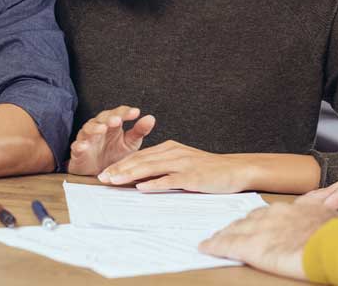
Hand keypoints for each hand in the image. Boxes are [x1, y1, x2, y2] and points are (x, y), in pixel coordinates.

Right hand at [67, 105, 155, 175]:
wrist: (99, 172)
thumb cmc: (114, 154)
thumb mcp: (130, 144)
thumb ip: (139, 131)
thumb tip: (151, 118)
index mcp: (113, 125)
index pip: (119, 113)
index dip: (126, 112)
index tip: (136, 112)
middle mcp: (99, 128)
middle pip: (102, 118)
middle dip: (110, 118)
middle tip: (117, 120)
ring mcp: (87, 139)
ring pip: (88, 129)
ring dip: (94, 128)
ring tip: (102, 129)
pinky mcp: (78, 151)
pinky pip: (77, 146)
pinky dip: (79, 145)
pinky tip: (84, 145)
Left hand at [98, 140, 248, 192]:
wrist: (235, 169)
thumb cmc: (208, 169)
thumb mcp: (183, 163)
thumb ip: (163, 167)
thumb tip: (141, 179)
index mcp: (170, 148)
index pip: (140, 156)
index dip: (121, 164)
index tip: (105, 173)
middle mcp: (174, 153)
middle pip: (141, 160)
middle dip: (119, 169)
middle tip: (102, 178)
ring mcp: (182, 164)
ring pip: (151, 168)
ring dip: (130, 175)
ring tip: (114, 181)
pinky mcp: (192, 176)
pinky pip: (170, 180)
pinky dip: (154, 184)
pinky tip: (141, 188)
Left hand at [199, 202, 337, 280]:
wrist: (334, 243)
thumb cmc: (336, 236)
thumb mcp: (327, 219)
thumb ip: (316, 218)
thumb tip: (320, 224)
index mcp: (290, 209)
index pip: (265, 213)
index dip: (254, 220)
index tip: (249, 224)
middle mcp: (272, 216)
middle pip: (247, 219)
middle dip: (235, 226)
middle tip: (225, 231)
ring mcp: (261, 230)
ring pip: (234, 229)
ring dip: (224, 234)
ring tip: (214, 239)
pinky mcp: (252, 247)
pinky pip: (227, 245)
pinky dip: (215, 246)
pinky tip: (206, 248)